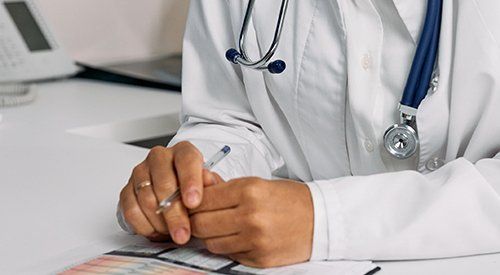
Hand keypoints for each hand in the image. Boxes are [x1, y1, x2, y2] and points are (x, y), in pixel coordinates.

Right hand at [119, 141, 214, 243]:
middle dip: (175, 214)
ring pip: (147, 199)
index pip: (186, 160)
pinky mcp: (127, 189)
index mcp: (183, 151)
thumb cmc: (195, 188)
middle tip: (183, 233)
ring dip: (161, 222)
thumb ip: (211, 184)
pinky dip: (144, 225)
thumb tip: (209, 182)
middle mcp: (160, 158)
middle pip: (164, 183)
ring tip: (173, 234)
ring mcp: (141, 172)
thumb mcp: (210, 185)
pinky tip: (157, 231)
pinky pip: (131, 210)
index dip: (190, 181)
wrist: (178, 194)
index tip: (194, 202)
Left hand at [190, 175, 313, 267]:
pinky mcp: (259, 259)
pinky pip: (229, 255)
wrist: (320, 219)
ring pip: (211, 243)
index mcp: (249, 190)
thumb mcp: (257, 183)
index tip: (194, 204)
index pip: (202, 200)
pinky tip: (239, 238)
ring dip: (212, 237)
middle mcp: (250, 215)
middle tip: (204, 218)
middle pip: (201, 224)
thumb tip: (199, 184)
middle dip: (197, 222)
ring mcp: (255, 239)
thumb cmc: (289, 199)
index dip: (193, 203)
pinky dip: (229, 248)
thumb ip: (225, 187)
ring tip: (224, 228)